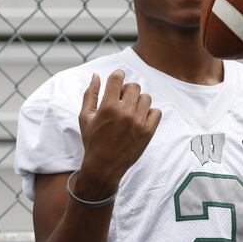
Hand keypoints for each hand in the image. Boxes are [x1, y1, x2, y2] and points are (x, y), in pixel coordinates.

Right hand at [77, 70, 161, 196]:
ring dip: (138, 100)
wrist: (104, 166)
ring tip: (131, 110)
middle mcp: (125, 113)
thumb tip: (95, 75)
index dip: (118, 75)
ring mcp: (138, 122)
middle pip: (134, 87)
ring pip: (146, 98)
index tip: (118, 78)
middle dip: (127, 90)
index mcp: (108, 107)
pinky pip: (156, 112)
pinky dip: (150, 112)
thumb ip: (90, 94)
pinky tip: (140, 118)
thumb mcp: (85, 117)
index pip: (117, 79)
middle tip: (122, 99)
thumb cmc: (92, 141)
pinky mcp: (148, 132)